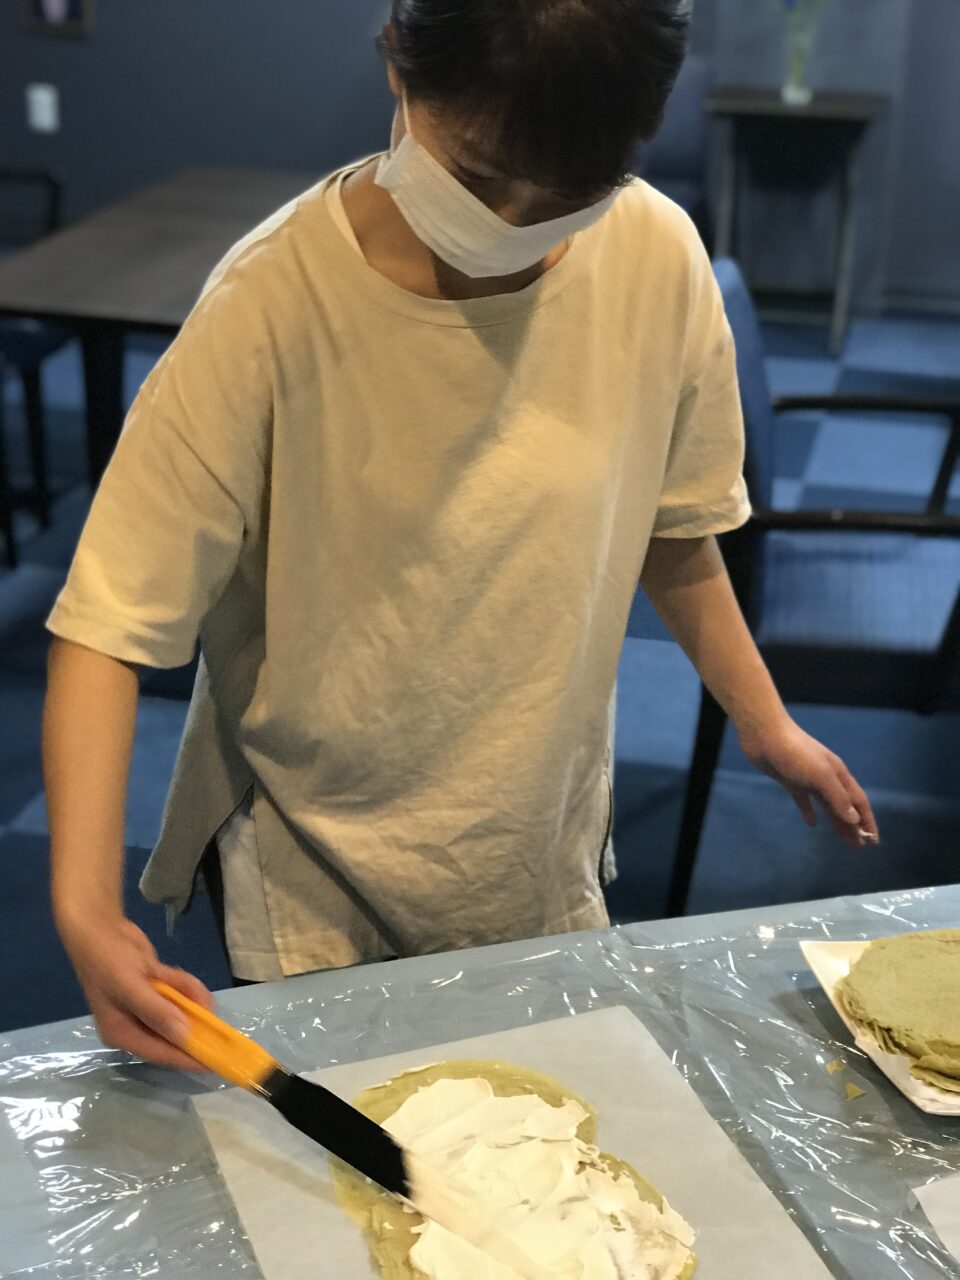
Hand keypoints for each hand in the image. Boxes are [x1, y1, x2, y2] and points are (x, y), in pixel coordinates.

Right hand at [59, 911, 213, 1069]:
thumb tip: (183, 1036)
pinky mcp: (155, 989)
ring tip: (192, 986)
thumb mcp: (129, 987)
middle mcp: (135, 1025)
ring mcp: (146, 1006)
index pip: (160, 1052)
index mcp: (122, 1033)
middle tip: (213, 1015)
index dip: (187, 1058)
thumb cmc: (106, 959)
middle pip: (173, 1034)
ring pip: (180, 1011)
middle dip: (194, 1022)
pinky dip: (185, 985)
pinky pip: (179, 993)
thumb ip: (156, 1012)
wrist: (99, 927)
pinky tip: (180, 975)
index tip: (214, 1062)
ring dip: (191, 998)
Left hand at [738, 716, 878, 847]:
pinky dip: (809, 812)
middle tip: (859, 846)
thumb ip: (838, 798)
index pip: (858, 801)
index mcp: (838, 774)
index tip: (874, 840)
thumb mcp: (820, 775)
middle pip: (845, 805)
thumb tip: (854, 819)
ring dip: (837, 821)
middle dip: (854, 825)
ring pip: (827, 805)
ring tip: (844, 839)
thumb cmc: (794, 753)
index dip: (867, 821)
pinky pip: (804, 800)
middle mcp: (827, 777)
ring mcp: (808, 779)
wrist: (764, 735)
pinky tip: (812, 824)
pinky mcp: (791, 780)